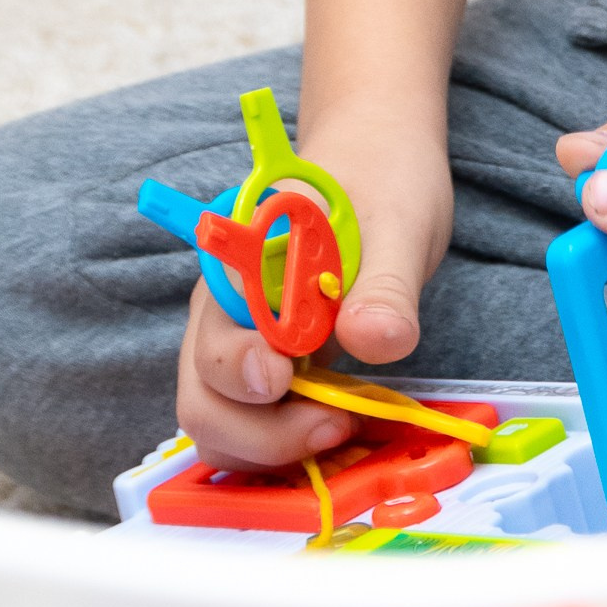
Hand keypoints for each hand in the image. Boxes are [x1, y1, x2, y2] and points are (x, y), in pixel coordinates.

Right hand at [174, 109, 454, 471]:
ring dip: (269, 447)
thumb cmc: (383, 179)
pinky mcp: (266, 364)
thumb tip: (373, 341)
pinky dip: (280, 444)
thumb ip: (386, 284)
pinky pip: (249, 422)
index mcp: (242, 264)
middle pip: (205, 397)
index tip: (289, 380)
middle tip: (336, 425)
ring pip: (219, 421)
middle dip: (261, 431)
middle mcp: (224, 309)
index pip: (214, 336)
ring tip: (340, 429)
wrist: (379, 158)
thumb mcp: (401, 223)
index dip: (242, 371)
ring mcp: (239, 341)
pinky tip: (332, 431)